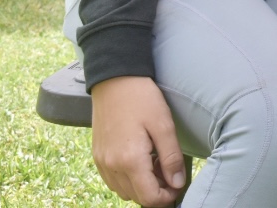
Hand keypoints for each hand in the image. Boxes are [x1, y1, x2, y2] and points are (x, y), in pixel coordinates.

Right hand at [90, 76, 186, 206]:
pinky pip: (113, 180)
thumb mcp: (164, 125)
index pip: (148, 197)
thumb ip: (171, 157)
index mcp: (129, 160)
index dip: (167, 197)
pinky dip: (128, 179)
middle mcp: (111, 166)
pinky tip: (141, 160)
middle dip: (156, 191)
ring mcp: (101, 162)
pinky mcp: (97, 156)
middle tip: (170, 171)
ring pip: (123, 191)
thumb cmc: (142, 99)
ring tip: (157, 164)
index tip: (178, 185)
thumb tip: (177, 183)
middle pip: (136, 197)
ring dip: (142, 186)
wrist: (114, 81)